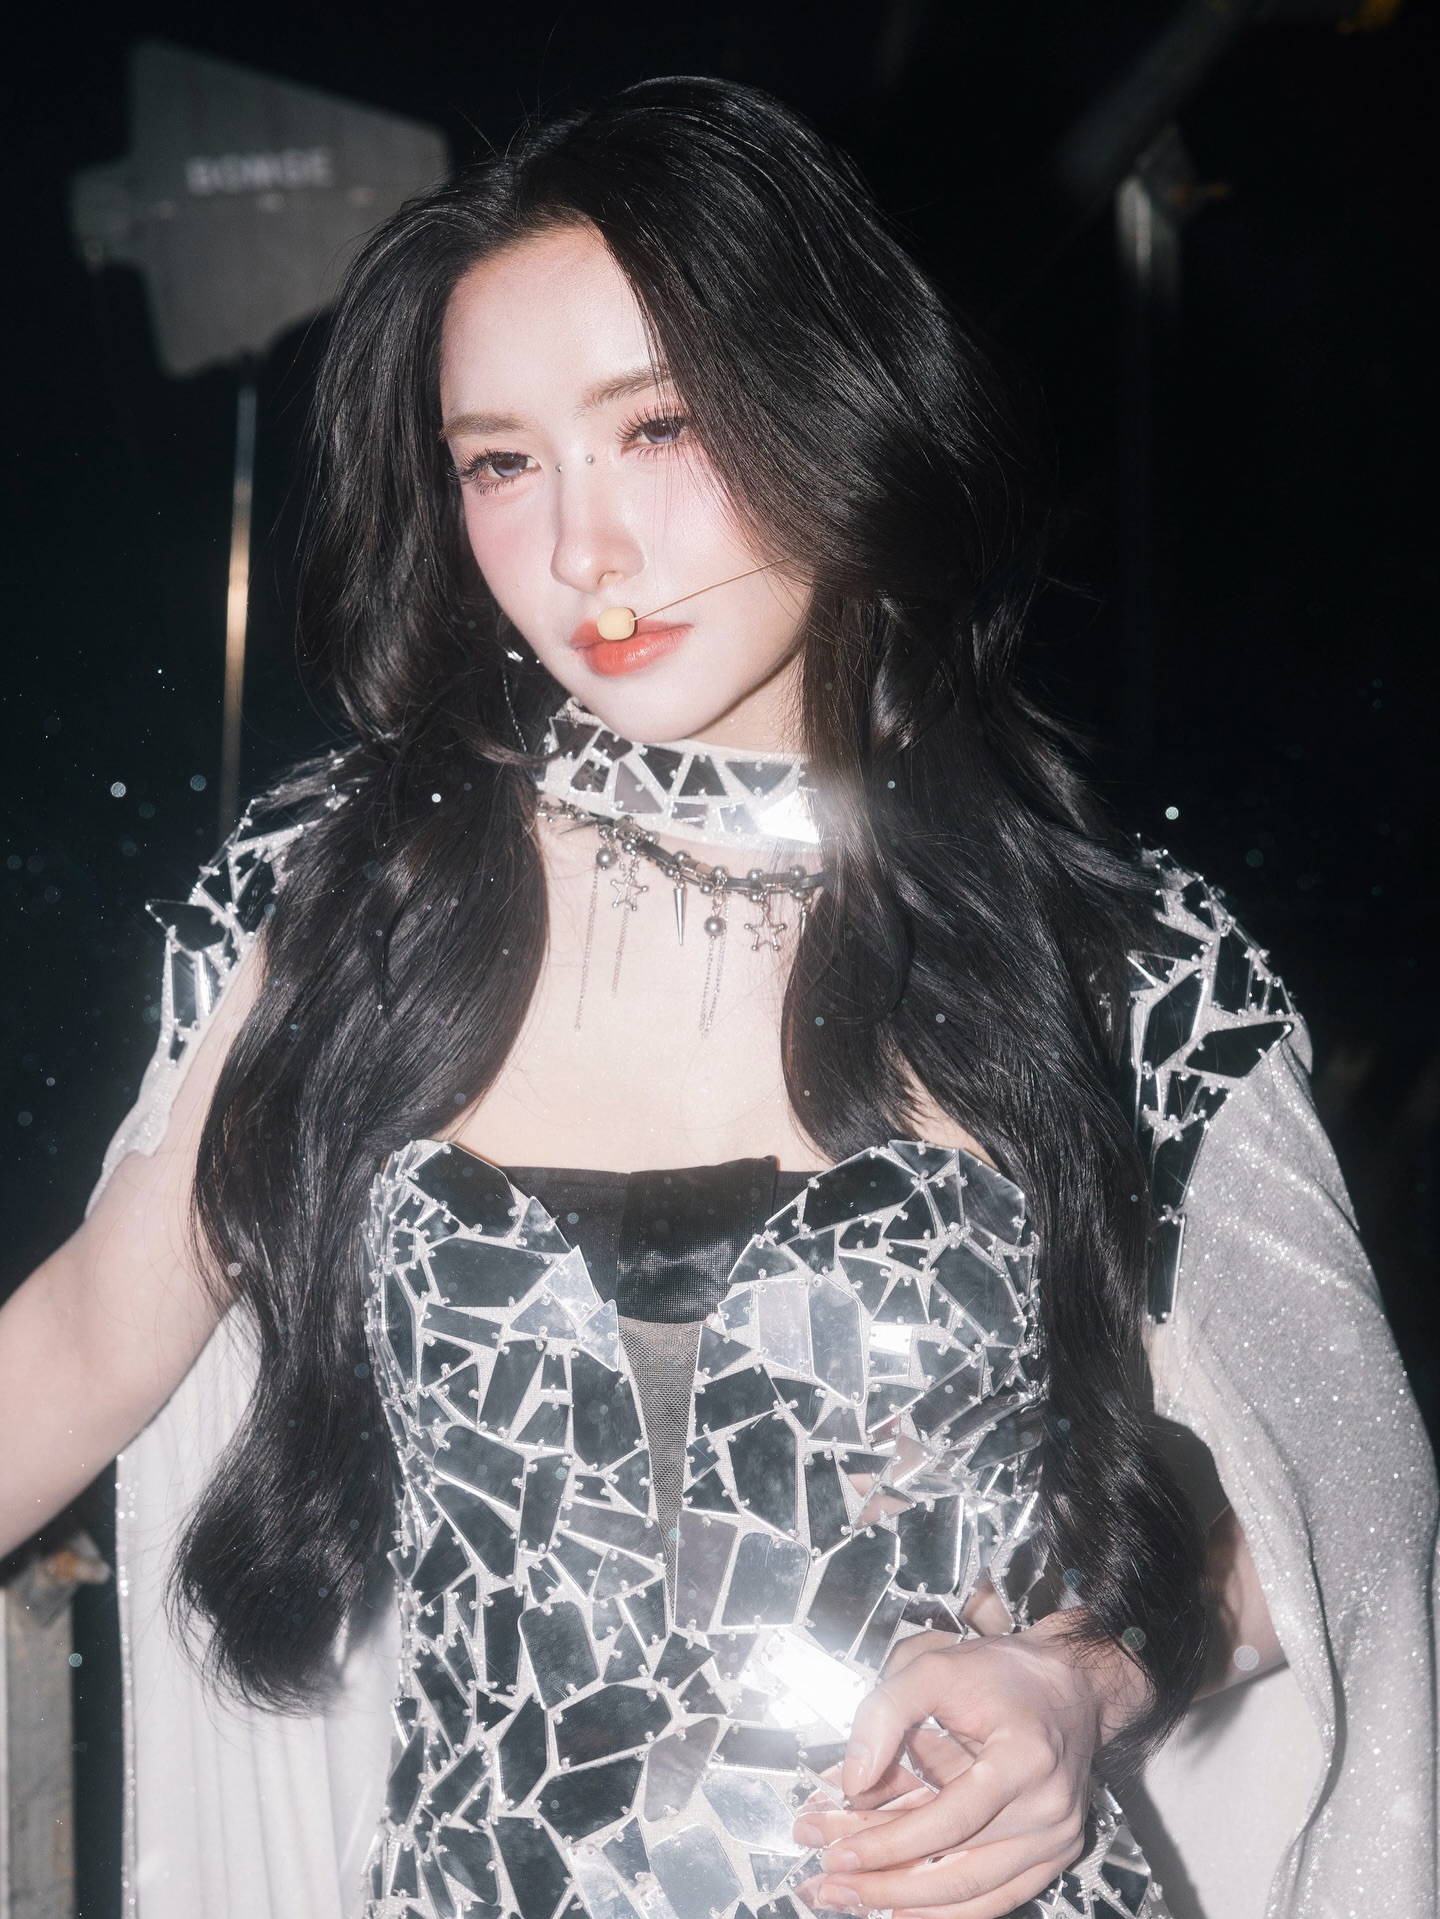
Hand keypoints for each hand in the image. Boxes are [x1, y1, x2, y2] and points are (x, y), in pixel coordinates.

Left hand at [792, 1619, 1147, 1918]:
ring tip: (854, 1899)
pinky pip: (996, 1899)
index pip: (951, 1818)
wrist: (1068, 1684)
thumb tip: (852, 1777)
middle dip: (886, 1884)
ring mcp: (1054, 1838)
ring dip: (907, 1904)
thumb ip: (886, 1712)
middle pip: (959, 1867)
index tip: (841, 1852)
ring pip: (973, 1893)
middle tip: (832, 1885)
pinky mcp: (1051, 1855)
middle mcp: (1047, 1808)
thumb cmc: (1007, 1674)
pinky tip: (903, 1911)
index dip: (891, 1842)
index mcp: (1024, 1757)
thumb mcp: (936, 1668)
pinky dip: (947, 1911)